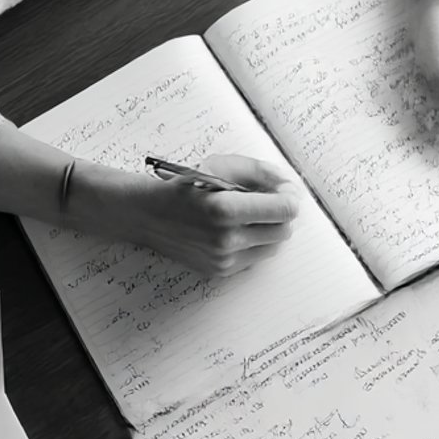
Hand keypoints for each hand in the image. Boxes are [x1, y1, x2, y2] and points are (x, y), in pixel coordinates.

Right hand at [116, 154, 300, 277]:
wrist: (148, 214)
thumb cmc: (184, 186)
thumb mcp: (220, 166)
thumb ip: (259, 172)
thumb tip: (289, 185)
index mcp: (225, 209)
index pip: (285, 210)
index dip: (291, 196)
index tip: (287, 190)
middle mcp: (225, 239)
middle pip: (284, 230)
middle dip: (282, 213)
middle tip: (271, 200)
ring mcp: (223, 259)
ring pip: (273, 247)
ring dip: (269, 229)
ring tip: (252, 214)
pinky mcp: (219, 271)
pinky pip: (254, 258)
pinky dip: (253, 242)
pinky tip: (237, 229)